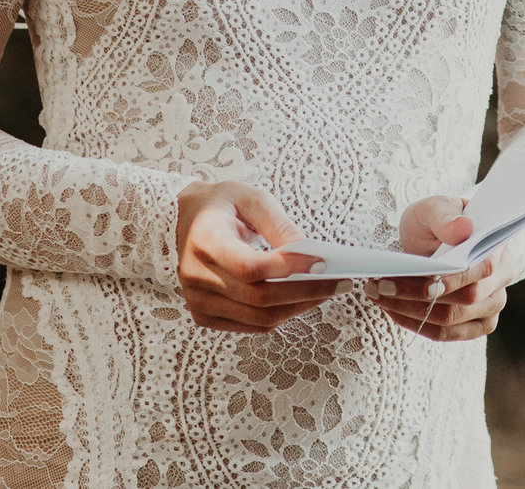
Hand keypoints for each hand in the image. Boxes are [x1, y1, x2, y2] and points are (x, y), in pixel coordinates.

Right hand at [175, 180, 341, 333]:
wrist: (184, 219)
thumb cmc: (222, 205)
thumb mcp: (253, 199)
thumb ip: (281, 226)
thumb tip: (310, 254)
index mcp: (205, 240)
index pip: (250, 267)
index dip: (288, 269)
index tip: (323, 263)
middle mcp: (196, 275)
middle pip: (258, 298)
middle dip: (306, 292)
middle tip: (340, 283)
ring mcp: (197, 300)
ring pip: (258, 318)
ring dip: (298, 307)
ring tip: (328, 292)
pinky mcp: (204, 315)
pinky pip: (250, 325)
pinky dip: (280, 315)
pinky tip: (301, 300)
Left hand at [372, 193, 509, 343]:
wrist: (433, 238)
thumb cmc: (438, 220)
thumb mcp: (435, 209)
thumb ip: (445, 217)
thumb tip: (463, 229)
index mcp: (498, 247)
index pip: (483, 270)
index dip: (455, 279)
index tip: (423, 282)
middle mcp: (501, 279)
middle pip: (466, 300)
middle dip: (418, 295)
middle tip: (380, 285)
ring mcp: (491, 305)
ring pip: (452, 320)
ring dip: (411, 312)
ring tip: (379, 296)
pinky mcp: (475, 324)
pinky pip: (446, 333)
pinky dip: (416, 325)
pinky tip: (392, 310)